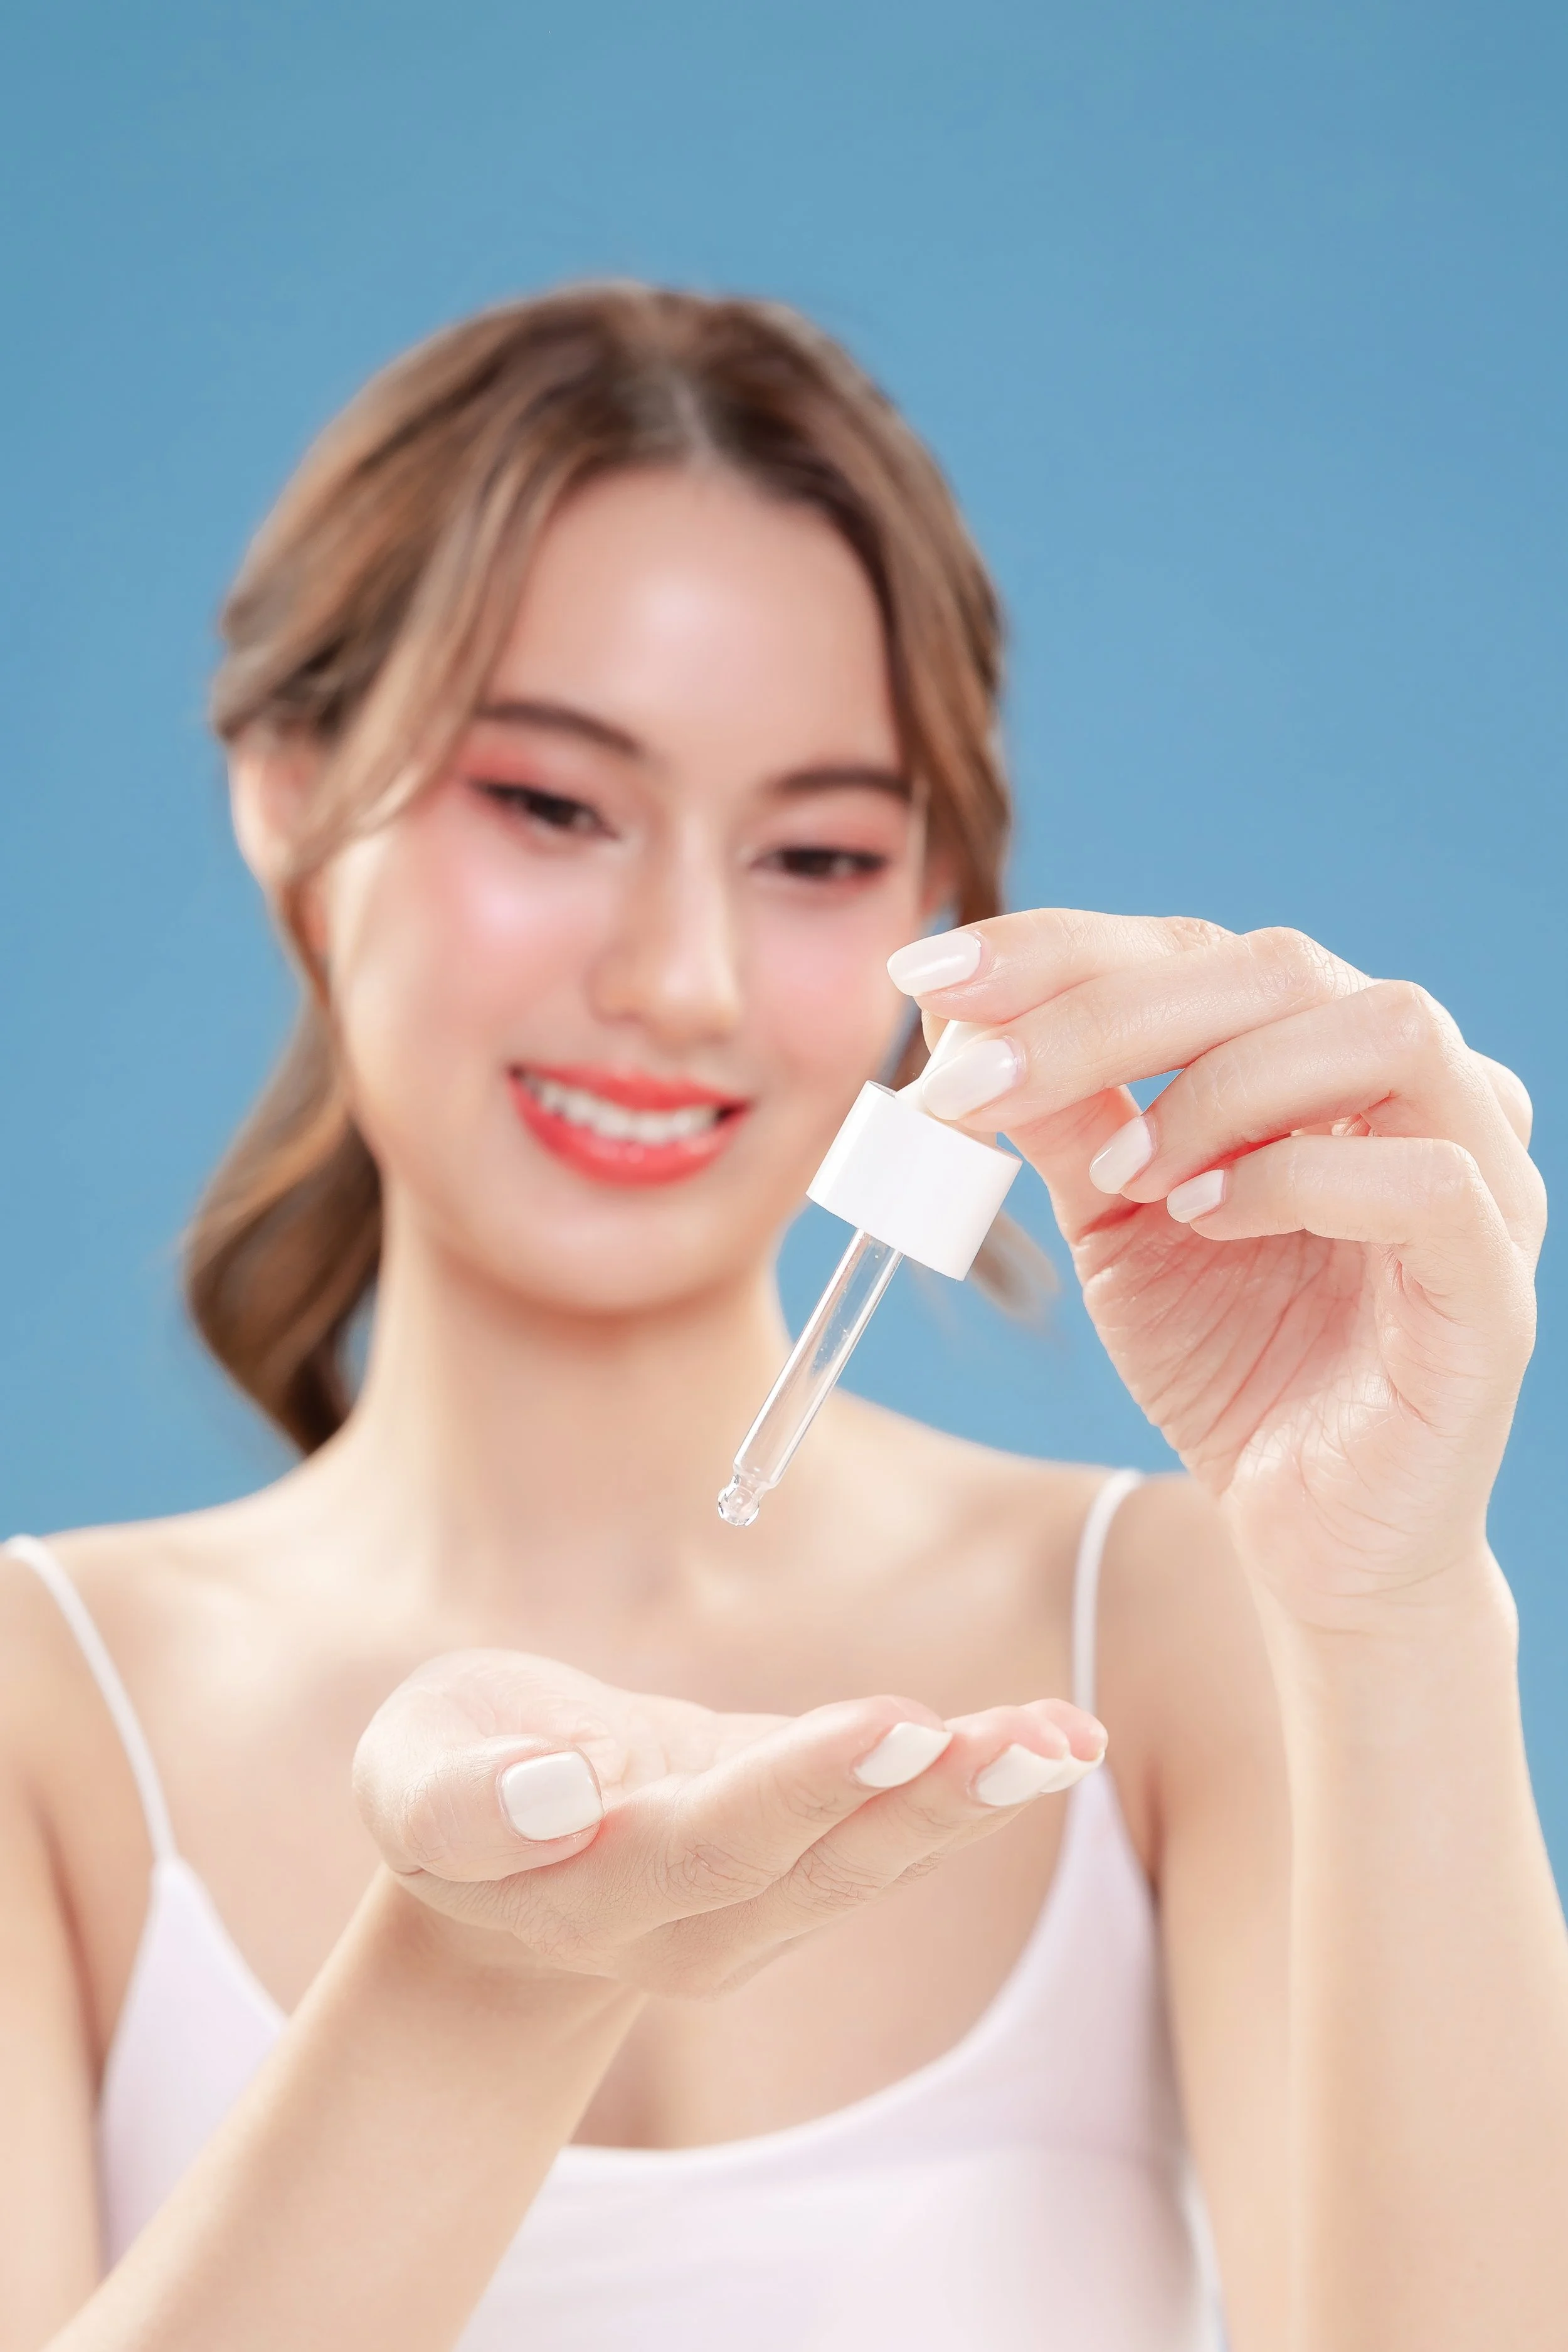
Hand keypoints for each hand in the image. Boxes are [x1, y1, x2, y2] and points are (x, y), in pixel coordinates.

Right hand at [353, 1649, 1104, 1992]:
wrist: (501, 1853)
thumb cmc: (453, 1786)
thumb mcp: (410, 1779)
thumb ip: (460, 1802)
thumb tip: (554, 1795)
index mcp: (597, 1890)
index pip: (710, 1845)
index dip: (799, 1787)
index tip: (884, 1725)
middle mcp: (699, 1916)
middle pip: (821, 1862)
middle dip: (922, 1797)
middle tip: (1018, 1743)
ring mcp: (765, 1894)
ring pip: (879, 1854)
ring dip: (977, 1796)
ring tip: (1068, 1740)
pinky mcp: (810, 1845)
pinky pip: (900, 1822)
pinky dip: (980, 1781)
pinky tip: (1064, 1738)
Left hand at [889, 912, 1545, 1620]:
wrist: (1306, 1535)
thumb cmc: (1230, 1363)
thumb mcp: (1117, 1220)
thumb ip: (1066, 1118)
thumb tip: (966, 1024)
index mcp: (1322, 1055)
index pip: (1200, 950)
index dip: (1060, 949)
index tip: (928, 976)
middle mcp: (1418, 1090)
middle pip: (1278, 967)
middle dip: (1104, 1008)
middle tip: (976, 1078)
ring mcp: (1479, 1175)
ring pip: (1385, 1030)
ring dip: (1219, 1085)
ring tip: (1116, 1172)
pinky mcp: (1491, 1284)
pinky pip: (1429, 1180)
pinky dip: (1297, 1178)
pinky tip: (1201, 1217)